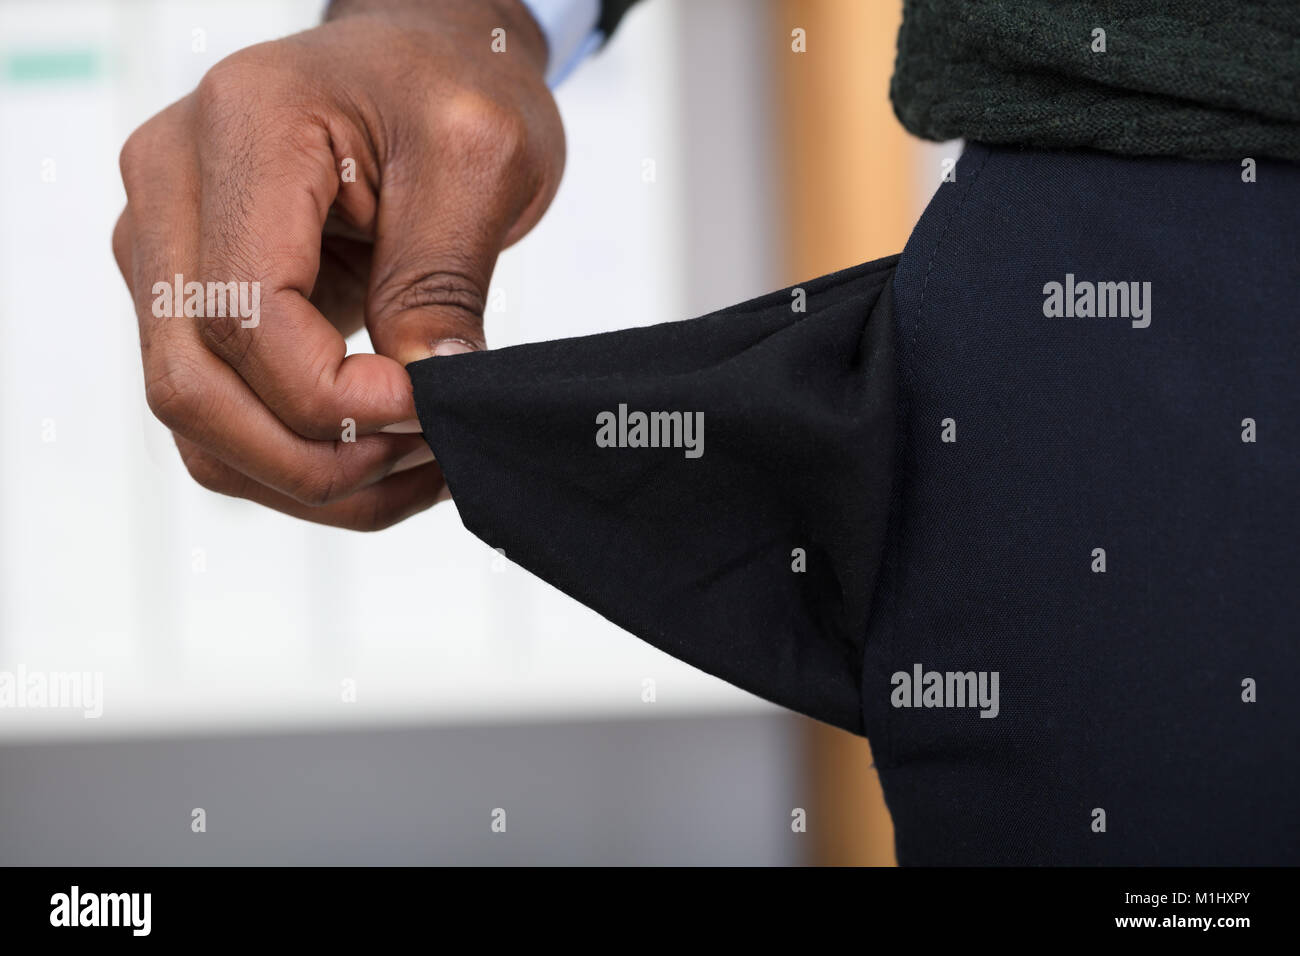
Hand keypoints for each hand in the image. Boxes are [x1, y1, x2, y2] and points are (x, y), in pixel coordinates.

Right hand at [112, 0, 563, 529]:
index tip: (430, 410)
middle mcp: (171, 188)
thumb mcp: (482, 158)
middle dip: (317, 456)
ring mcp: (168, 248)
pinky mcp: (191, 299)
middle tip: (427, 455)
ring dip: (310, 477)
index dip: (336, 395)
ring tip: (418, 465)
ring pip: (198, 422)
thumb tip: (424, 396)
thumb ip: (442, 279)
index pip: (245, 313)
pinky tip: (385, 457)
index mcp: (242, 131)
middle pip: (192, 385)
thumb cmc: (451, 86)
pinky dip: (301, 461)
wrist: (423, 64)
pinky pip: (221, 418)